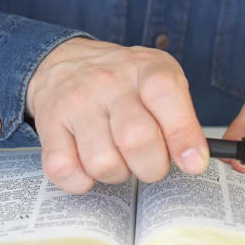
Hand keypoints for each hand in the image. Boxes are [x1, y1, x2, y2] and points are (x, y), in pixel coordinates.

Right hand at [26, 37, 208, 192]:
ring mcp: (76, 102)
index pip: (165, 94)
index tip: (193, 164)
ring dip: (117, 174)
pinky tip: (89, 166)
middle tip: (151, 164)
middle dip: (152, 167)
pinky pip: (65, 170)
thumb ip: (182, 119)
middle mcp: (109, 82)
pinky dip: (81, 181)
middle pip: (136, 139)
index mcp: (146, 68)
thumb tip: (194, 162)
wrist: (66, 63)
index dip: (183, 135)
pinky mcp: (49, 125)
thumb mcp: (162, 83)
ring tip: (118, 158)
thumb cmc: (125, 84)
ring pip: (103, 163)